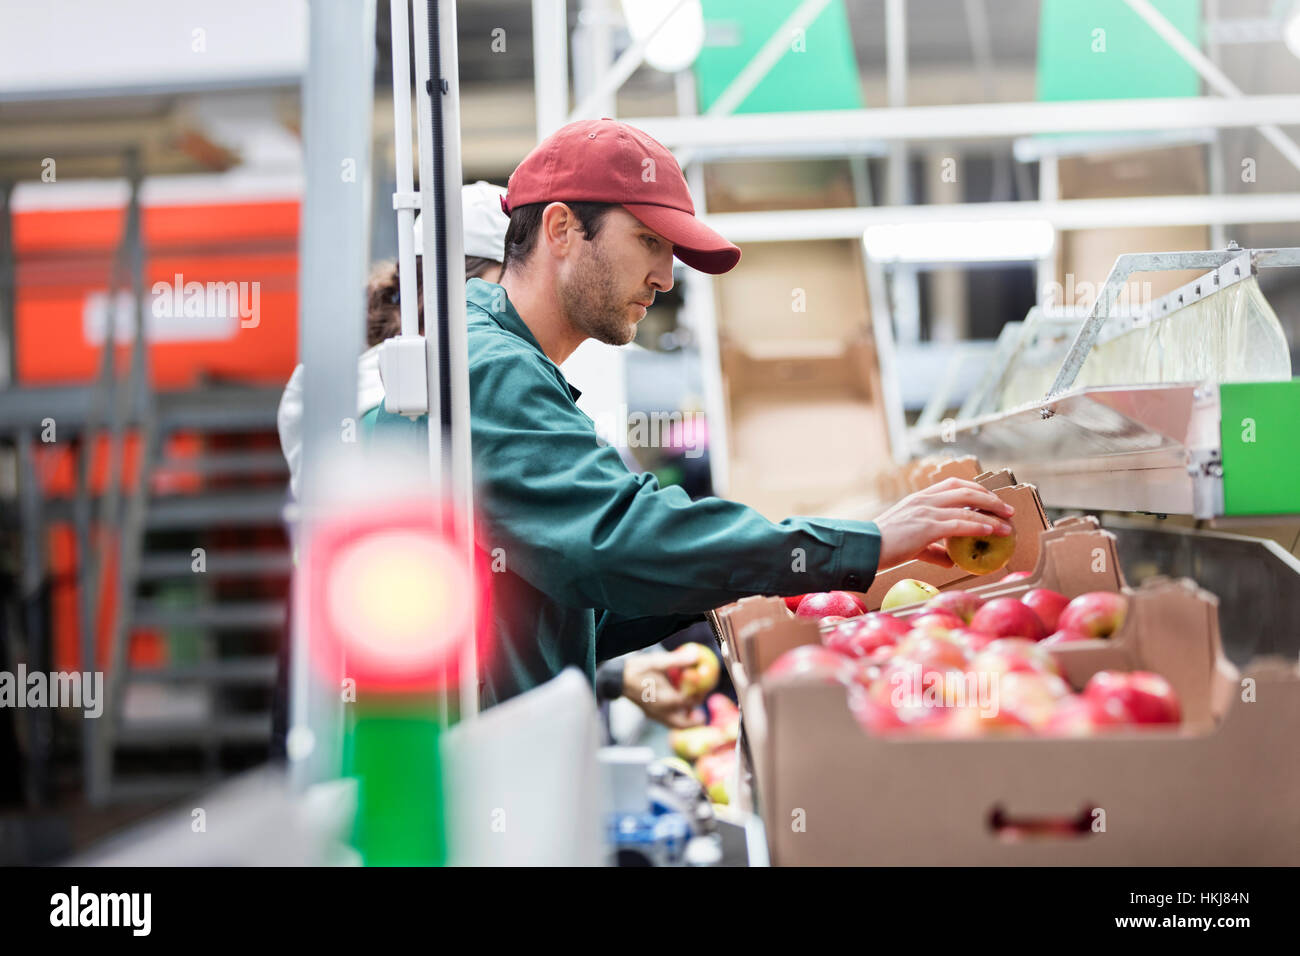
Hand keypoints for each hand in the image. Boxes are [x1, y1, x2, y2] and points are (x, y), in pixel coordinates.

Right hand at [622, 645, 707, 728]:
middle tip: (701, 711)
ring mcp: (654, 715)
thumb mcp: (657, 662)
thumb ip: (677, 660)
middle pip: (684, 724)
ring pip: (675, 725)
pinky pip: (666, 721)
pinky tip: (675, 704)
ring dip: (685, 719)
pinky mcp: (649, 714)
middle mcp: (662, 712)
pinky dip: (674, 716)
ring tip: (690, 710)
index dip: (700, 695)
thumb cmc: (636, 669)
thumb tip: (695, 655)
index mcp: (667, 700)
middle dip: (695, 719)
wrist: (615, 679)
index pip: (690, 703)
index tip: (704, 688)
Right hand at [872, 477, 1014, 569]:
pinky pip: (959, 524)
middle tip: (1007, 510)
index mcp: (920, 498)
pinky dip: (978, 526)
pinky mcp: (927, 527)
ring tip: (1007, 524)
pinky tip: (990, 531)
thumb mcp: (912, 544)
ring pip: (967, 507)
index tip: (990, 499)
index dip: (976, 489)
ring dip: (991, 514)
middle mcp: (925, 500)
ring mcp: (926, 511)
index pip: (953, 484)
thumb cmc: (884, 546)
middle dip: (990, 499)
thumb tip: (952, 561)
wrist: (866, 548)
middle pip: (966, 491)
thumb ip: (933, 550)